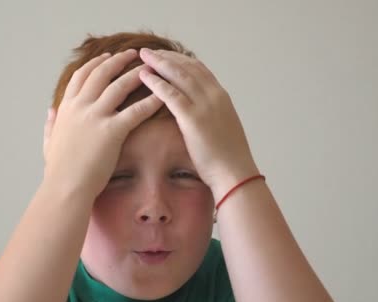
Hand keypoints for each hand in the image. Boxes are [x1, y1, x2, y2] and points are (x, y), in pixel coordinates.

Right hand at [42, 49, 163, 197]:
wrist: (65, 187)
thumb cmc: (58, 170)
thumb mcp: (49, 141)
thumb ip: (51, 123)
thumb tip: (51, 110)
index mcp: (66, 108)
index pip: (81, 76)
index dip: (95, 63)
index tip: (107, 56)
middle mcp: (80, 107)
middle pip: (101, 73)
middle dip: (118, 60)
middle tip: (133, 54)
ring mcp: (95, 117)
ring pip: (119, 86)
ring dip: (136, 74)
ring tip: (150, 68)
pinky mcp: (112, 131)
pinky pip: (135, 110)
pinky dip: (150, 101)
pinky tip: (161, 96)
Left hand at [138, 48, 259, 199]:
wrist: (234, 173)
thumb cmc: (227, 158)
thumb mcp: (222, 127)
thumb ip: (210, 114)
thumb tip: (197, 113)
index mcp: (221, 96)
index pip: (199, 69)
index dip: (180, 60)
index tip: (165, 55)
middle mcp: (214, 95)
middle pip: (187, 67)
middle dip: (166, 57)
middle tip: (149, 51)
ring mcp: (205, 105)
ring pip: (178, 75)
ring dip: (159, 63)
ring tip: (143, 57)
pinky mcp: (193, 118)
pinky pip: (171, 94)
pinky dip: (156, 82)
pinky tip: (143, 76)